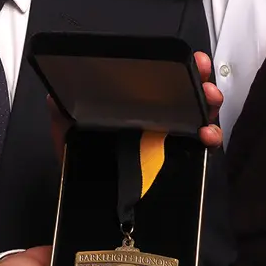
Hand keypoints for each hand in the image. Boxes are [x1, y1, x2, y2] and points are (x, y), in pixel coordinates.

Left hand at [49, 51, 223, 157]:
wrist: (92, 206)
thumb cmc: (82, 163)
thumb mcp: (67, 132)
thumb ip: (61, 111)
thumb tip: (54, 95)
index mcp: (132, 104)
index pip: (159, 78)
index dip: (178, 67)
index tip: (190, 60)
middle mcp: (155, 118)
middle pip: (186, 92)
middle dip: (201, 80)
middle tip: (203, 79)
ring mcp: (170, 139)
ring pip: (199, 114)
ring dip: (209, 104)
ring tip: (209, 101)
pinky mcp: (180, 161)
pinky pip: (202, 146)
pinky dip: (211, 136)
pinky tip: (207, 136)